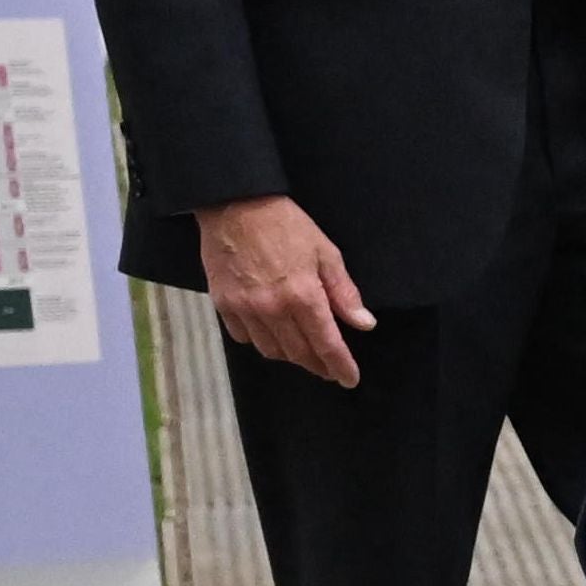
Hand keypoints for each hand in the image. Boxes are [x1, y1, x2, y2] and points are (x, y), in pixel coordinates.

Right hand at [197, 194, 370, 388]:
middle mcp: (273, 308)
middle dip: (318, 365)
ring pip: (271, 350)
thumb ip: (344, 293)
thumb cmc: (286, 225)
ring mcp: (244, 308)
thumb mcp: (326, 253)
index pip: (327, 344)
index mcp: (303, 296)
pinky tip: (271, 333)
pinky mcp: (222, 304)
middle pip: (299, 353)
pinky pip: (243, 337)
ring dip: (290, 356)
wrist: (235, 206)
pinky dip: (260, 341)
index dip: (340, 366)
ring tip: (303, 351)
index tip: (349, 379)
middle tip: (329, 368)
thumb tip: (363, 323)